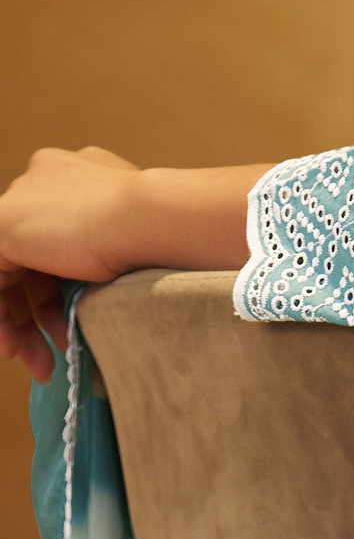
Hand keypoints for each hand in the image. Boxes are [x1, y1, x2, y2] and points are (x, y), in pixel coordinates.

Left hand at [0, 146, 140, 383]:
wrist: (148, 217)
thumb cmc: (153, 230)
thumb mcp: (121, 238)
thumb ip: (95, 250)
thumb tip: (87, 290)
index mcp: (72, 175)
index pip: (50, 241)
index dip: (53, 291)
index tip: (66, 325)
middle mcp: (42, 180)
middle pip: (27, 263)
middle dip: (37, 316)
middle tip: (51, 352)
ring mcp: (20, 200)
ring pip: (9, 276)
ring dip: (23, 325)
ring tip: (42, 362)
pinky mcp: (1, 223)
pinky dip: (2, 320)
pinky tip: (18, 348)